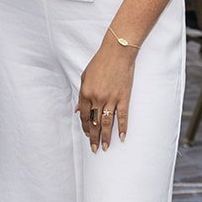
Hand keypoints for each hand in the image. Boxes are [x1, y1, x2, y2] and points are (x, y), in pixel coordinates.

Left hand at [76, 36, 135, 152]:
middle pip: (94, 123)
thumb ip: (81, 94)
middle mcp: (97, 98)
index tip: (87, 135)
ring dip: (106, 137)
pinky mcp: (124, 97)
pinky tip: (122, 137)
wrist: (117, 52)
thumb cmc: (100, 62)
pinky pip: (122, 116)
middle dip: (93, 137)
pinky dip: (123, 128)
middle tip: (94, 149)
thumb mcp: (85, 76)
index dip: (85, 127)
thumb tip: (78, 110)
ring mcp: (111, 99)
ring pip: (107, 123)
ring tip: (105, 148)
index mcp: (86, 93)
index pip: (85, 116)